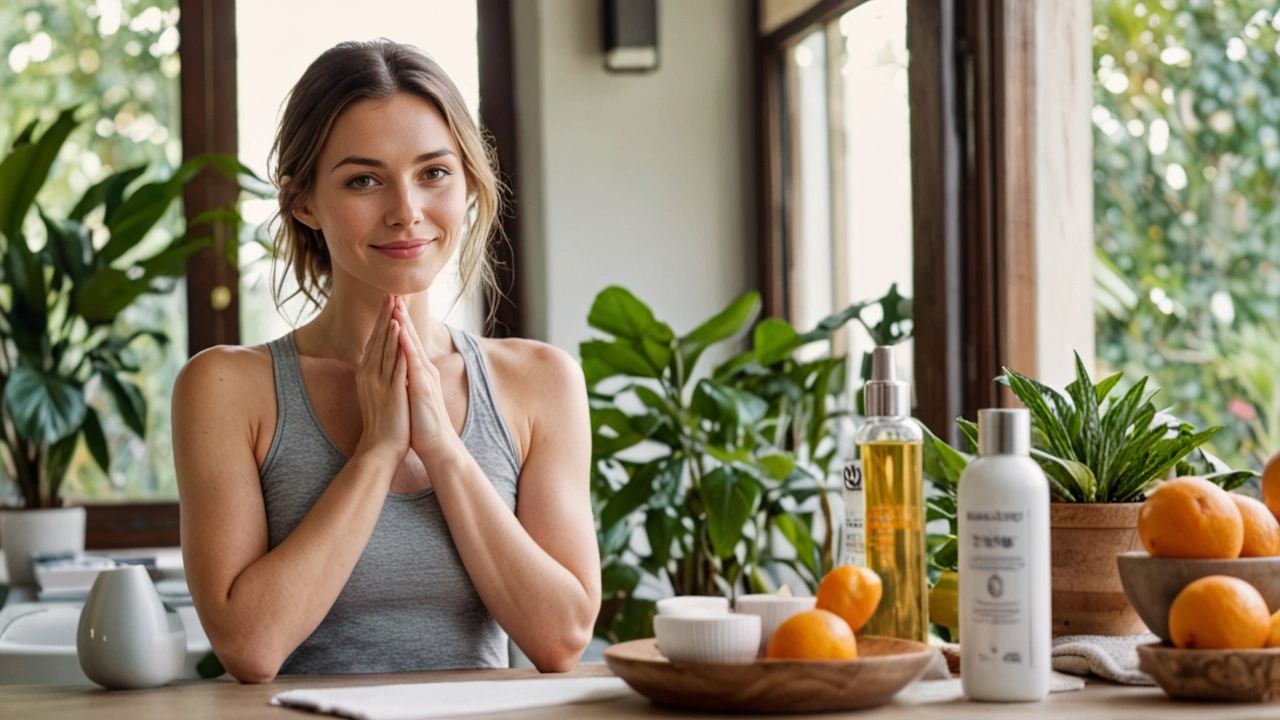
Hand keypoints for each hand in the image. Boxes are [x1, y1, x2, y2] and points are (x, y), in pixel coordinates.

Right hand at [352, 295, 410, 465]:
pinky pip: (393, 363)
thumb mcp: (378, 394)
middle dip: (384, 315)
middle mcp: (370, 375)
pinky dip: (396, 345)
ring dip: (389, 323)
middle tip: (389, 293)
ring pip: (384, 346)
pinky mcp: (390, 391)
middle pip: (378, 339)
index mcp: (368, 375)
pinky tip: (399, 330)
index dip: (381, 322)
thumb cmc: (383, 423)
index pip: (375, 342)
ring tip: (394, 303)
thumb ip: (378, 376)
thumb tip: (379, 362)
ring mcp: (379, 382)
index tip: (387, 303)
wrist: (381, 448)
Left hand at [391, 297, 461, 459]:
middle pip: (410, 337)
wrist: (436, 443)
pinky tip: (401, 333)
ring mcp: (424, 377)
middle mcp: (423, 369)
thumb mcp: (410, 394)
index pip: (406, 342)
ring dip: (404, 324)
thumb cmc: (421, 422)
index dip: (398, 323)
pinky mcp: (423, 386)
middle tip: (392, 293)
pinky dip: (407, 346)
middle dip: (401, 315)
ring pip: (412, 345)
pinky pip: (414, 362)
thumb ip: (406, 379)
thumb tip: (397, 369)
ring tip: (396, 305)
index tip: (389, 305)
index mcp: (418, 371)